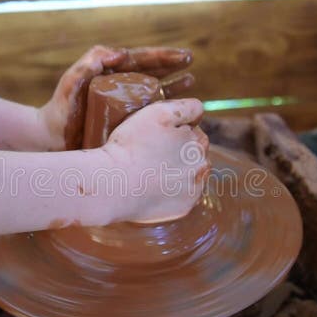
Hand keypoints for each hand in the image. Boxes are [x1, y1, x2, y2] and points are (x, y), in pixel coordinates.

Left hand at [38, 45, 194, 150]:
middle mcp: (121, 88)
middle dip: (173, 68)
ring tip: (192, 85)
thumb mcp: (72, 81)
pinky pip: (150, 118)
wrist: (52, 137)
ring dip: (175, 89)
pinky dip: (165, 116)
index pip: (142, 60)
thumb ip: (89, 63)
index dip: (163, 57)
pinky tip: (180, 117)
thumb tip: (119, 54)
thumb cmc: (60, 107)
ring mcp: (125, 107)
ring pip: (156, 95)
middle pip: (153, 74)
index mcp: (113, 74)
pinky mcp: (125, 126)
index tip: (182, 56)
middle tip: (191, 64)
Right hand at [103, 98, 208, 222]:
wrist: (114, 185)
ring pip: (190, 176)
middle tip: (151, 154)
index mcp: (199, 142)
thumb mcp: (158, 113)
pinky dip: (172, 192)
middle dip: (179, 152)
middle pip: (194, 154)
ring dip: (178, 172)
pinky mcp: (184, 208)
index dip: (174, 131)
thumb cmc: (131, 146)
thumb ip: (187, 108)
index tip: (156, 137)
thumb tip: (200, 112)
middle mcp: (202, 166)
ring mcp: (194, 190)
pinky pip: (182, 196)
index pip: (194, 131)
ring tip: (152, 172)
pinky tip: (154, 187)